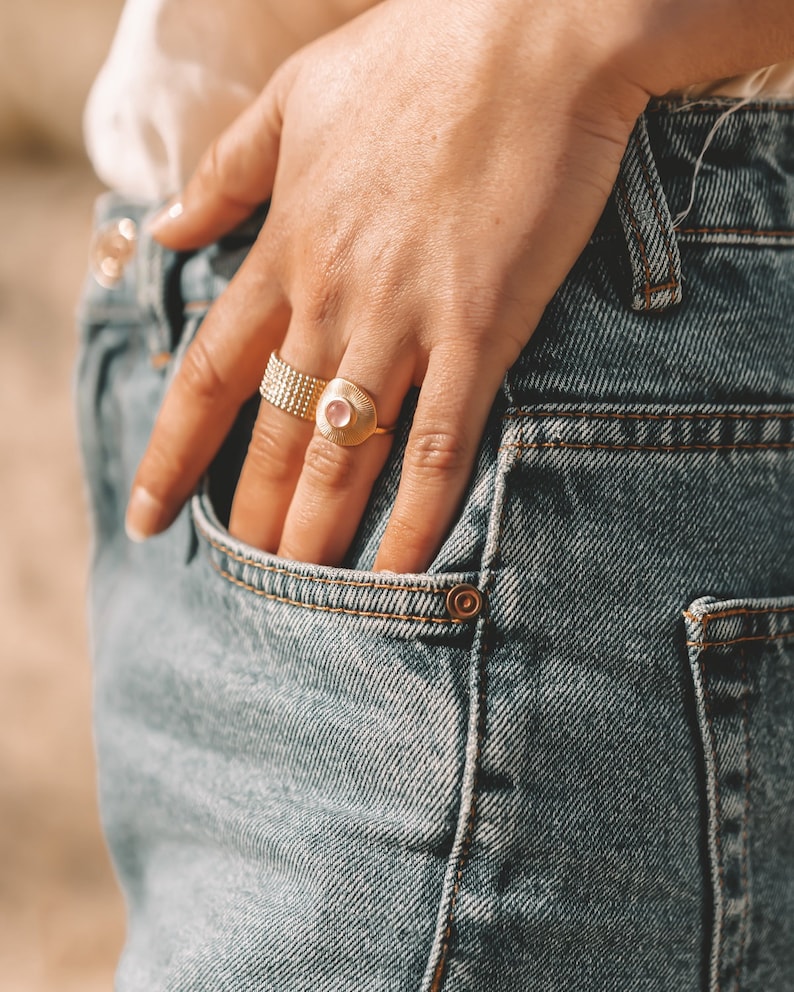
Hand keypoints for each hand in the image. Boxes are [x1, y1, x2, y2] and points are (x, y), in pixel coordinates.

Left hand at [125, 0, 650, 571]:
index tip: (147, 512)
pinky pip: (437, 442)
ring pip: (341, 450)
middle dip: (248, 510)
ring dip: (317, 528)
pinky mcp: (479, 330)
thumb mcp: (295, 100)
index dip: (172, 451)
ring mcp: (404, 321)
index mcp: (286, 249)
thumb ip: (225, 174)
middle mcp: (331, 299)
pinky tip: (402, 568)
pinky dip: (417, 512)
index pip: (209, 373)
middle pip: (271, 430)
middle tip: (239, 572)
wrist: (532, 30)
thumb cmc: (417, 55)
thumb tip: (164, 231)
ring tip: (299, 588)